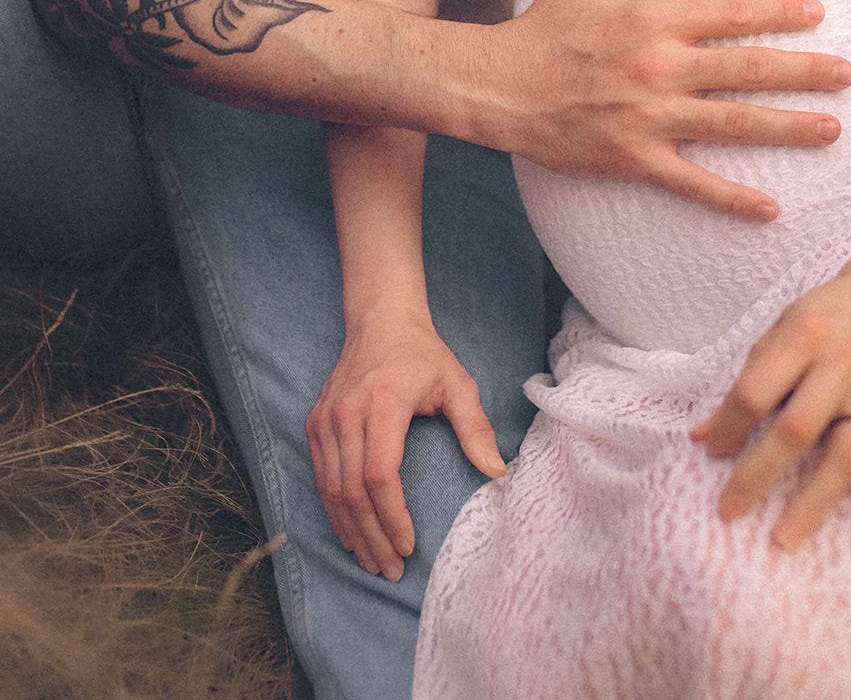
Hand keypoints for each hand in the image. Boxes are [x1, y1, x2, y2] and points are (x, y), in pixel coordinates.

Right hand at [305, 311, 504, 578]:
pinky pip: (320, 477)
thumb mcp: (457, 383)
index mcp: (382, 403)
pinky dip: (334, 511)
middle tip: (391, 569)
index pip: (380, 475)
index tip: (409, 546)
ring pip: (331, 490)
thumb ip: (476, 427)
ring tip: (373, 561)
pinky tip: (352, 533)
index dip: (392, 517)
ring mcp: (325, 419)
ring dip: (351, 531)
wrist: (379, 321)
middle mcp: (346, 413)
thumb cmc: (422, 354)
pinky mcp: (314, 424)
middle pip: (352, 491)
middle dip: (372, 537)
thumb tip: (497, 471)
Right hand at [489, 0, 850, 219]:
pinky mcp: (635, 159)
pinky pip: (693, 183)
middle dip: (804, 71)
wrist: (498, 87)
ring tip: (832, 129)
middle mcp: (660, 68)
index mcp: (653, 21)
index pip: (733, 13)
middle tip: (847, 74)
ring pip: (735, 123)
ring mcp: (650, 118)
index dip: (780, 12)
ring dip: (788, 127)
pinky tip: (771, 208)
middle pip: (749, 69)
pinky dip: (732, 199)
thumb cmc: (543, 27)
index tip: (818, 14)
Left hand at [689, 270, 850, 551]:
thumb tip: (700, 436)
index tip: (710, 454)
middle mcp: (842, 363)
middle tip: (729, 510)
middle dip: (759, 473)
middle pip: (797, 428)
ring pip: (845, 455)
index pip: (757, 389)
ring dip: (815, 502)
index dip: (729, 425)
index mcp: (804, 335)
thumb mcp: (780, 330)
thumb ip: (747, 378)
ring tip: (784, 538)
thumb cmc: (826, 314)